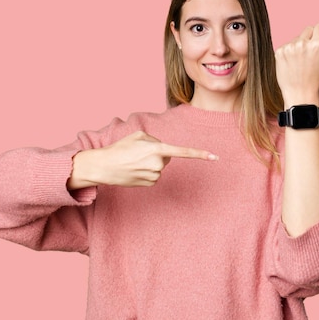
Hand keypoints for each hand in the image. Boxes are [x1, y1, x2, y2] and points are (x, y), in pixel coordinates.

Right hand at [68, 131, 217, 188]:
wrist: (103, 166)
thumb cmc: (120, 148)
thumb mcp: (138, 136)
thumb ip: (155, 139)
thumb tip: (162, 150)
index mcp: (157, 148)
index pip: (183, 151)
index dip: (200, 154)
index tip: (215, 157)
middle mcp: (158, 163)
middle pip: (167, 157)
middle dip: (157, 154)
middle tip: (139, 153)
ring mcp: (155, 175)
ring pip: (160, 167)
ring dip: (150, 163)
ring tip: (134, 162)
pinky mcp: (150, 183)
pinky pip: (154, 175)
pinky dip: (146, 172)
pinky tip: (134, 170)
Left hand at [275, 16, 318, 105]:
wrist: (300, 94)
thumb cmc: (318, 78)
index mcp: (317, 44)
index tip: (318, 50)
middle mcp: (302, 44)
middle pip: (307, 30)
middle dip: (310, 40)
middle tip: (310, 58)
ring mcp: (289, 48)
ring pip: (297, 37)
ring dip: (300, 46)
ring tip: (301, 63)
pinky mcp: (279, 52)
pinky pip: (288, 45)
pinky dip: (290, 52)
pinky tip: (293, 64)